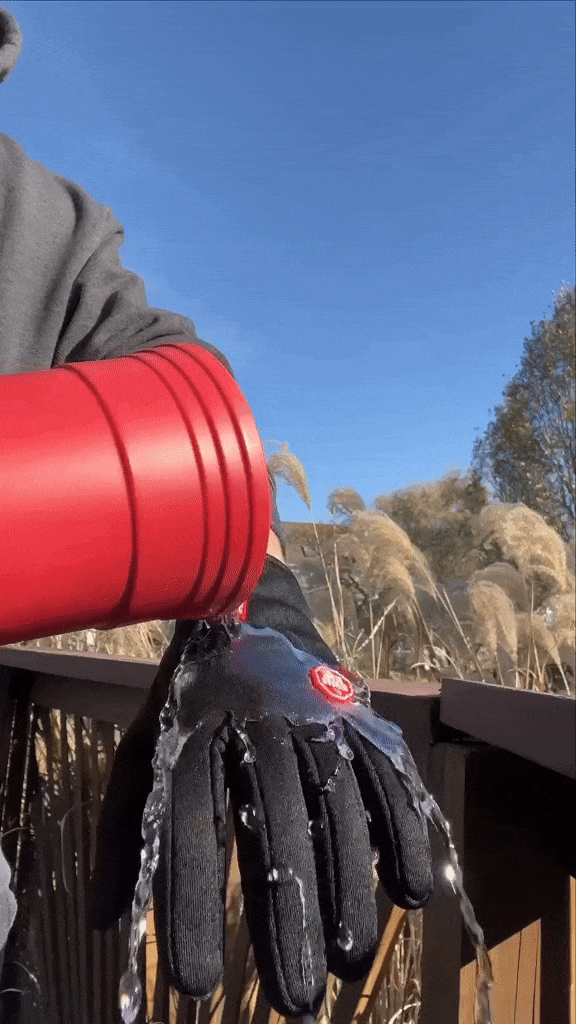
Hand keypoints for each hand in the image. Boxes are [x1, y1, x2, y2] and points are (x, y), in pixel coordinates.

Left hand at [88, 557, 432, 1016]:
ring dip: (350, 886)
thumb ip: (122, 834)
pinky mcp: (356, 716)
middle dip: (289, 915)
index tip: (198, 982)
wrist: (246, 606)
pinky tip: (412, 892)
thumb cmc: (188, 697)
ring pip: (337, 805)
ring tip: (351, 962)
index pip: (191, 824)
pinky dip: (404, 830)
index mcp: (194, 733)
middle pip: (276, 825)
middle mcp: (258, 725)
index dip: (195, 900)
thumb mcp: (143, 752)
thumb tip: (107, 923)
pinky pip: (386, 774)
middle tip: (297, 1001)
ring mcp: (315, 716)